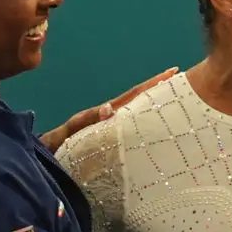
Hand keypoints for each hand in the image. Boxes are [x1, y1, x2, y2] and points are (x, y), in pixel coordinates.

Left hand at [39, 67, 178, 152]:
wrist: (49, 158)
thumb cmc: (58, 144)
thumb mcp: (71, 129)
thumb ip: (86, 119)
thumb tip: (109, 109)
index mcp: (107, 113)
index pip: (133, 95)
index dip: (151, 85)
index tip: (171, 73)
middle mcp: (114, 120)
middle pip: (141, 101)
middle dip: (160, 90)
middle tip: (182, 81)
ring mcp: (115, 132)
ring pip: (140, 116)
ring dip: (158, 107)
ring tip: (179, 101)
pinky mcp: (114, 147)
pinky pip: (135, 135)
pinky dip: (149, 128)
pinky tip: (163, 131)